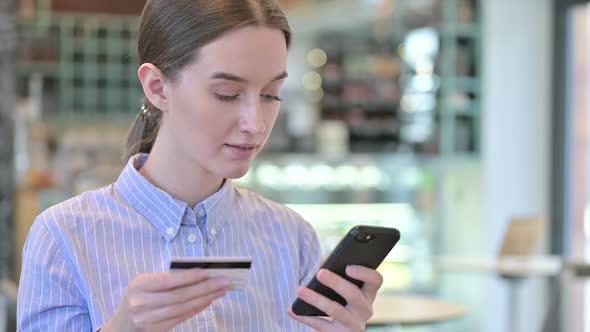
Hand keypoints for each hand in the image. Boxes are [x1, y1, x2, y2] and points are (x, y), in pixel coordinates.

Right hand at [101, 269, 229, 331]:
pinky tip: (209, 300)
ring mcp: (148, 319)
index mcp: (139, 285)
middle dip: (205, 287)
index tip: (209, 272)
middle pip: (179, 295)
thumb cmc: (140, 296)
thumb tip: (200, 273)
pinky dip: (197, 308)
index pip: (169, 280)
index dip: (189, 276)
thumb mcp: (146, 283)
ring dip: (206, 298)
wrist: (122, 324)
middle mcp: (142, 303)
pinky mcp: (156, 330)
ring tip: (221, 290)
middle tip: (223, 281)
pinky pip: (181, 318)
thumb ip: (168, 278)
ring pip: (183, 308)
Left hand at [288, 265, 382, 331]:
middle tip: (320, 273)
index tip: (348, 266)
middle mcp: (365, 309)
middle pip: (353, 294)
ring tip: (300, 290)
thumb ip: (341, 278)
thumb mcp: (345, 291)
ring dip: (316, 299)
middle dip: (336, 282)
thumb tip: (322, 271)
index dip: (364, 273)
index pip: (375, 280)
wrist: (342, 331)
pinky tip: (292, 310)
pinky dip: (304, 317)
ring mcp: (354, 324)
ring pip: (336, 310)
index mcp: (368, 293)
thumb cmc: (340, 301)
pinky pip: (320, 325)